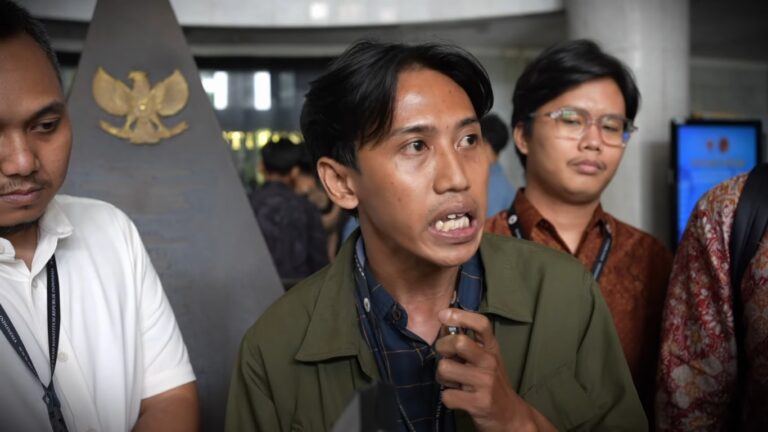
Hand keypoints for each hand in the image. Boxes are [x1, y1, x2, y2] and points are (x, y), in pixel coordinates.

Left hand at [435, 308, 554, 431]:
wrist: (509, 416)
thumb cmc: (491, 384)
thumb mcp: (485, 359)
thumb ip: (468, 344)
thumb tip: (443, 325)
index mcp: (491, 349)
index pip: (481, 324)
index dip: (460, 315)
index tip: (443, 315)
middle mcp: (490, 362)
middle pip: (458, 342)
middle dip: (442, 348)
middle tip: (445, 357)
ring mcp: (485, 382)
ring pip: (445, 369)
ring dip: (441, 377)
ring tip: (451, 382)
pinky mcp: (479, 402)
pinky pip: (447, 395)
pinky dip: (447, 398)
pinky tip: (458, 398)